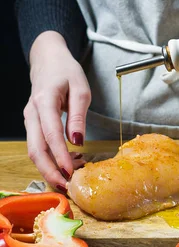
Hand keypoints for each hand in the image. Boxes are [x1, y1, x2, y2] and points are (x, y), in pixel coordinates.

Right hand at [24, 31, 90, 189]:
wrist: (48, 60)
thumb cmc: (66, 71)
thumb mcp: (81, 88)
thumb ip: (78, 115)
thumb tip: (77, 140)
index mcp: (44, 100)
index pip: (51, 134)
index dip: (60, 156)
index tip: (70, 171)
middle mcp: (32, 112)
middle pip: (35, 149)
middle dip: (49, 170)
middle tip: (66, 186)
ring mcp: (29, 118)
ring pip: (33, 150)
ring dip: (49, 167)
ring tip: (69, 177)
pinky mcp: (32, 123)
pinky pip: (37, 144)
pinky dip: (49, 157)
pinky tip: (66, 163)